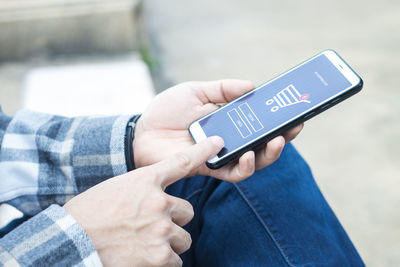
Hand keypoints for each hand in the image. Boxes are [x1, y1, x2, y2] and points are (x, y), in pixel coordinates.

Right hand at [64, 136, 223, 266]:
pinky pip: (176, 260)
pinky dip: (163, 261)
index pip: (182, 162)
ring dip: (169, 242)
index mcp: (145, 181)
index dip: (203, 151)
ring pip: (184, 238)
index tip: (217, 143)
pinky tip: (143, 257)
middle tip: (152, 226)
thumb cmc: (90, 213)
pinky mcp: (159, 256)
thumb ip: (144, 189)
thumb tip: (162, 198)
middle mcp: (158, 202)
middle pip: (187, 212)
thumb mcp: (118, 188)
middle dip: (174, 221)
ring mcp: (160, 229)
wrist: (71, 241)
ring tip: (145, 243)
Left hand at [134, 80, 303, 181]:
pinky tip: (247, 156)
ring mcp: (219, 156)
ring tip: (274, 143)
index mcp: (229, 121)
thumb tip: (253, 86)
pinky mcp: (207, 168)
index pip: (260, 123)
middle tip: (291, 130)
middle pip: (262, 145)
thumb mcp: (196, 91)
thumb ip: (223, 89)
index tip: (296, 114)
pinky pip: (231, 173)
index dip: (279, 121)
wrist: (141, 131)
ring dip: (267, 155)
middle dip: (281, 139)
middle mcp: (228, 141)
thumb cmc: (167, 110)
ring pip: (252, 162)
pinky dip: (243, 167)